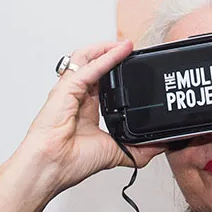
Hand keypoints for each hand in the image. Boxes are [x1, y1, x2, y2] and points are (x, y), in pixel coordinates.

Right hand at [15, 41, 165, 193]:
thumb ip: (138, 150)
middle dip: (113, 55)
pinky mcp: (67, 88)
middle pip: (93, 65)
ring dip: (107, 48)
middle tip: (133, 51)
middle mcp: (76, 96)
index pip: (101, 81)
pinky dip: (106, 57)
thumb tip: (160, 146)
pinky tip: (121, 51)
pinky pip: (88, 66)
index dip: (116, 71)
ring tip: (127, 44)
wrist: (52, 167)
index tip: (135, 68)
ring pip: (87, 57)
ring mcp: (69, 90)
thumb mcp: (115, 152)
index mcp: (85, 109)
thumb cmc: (70, 162)